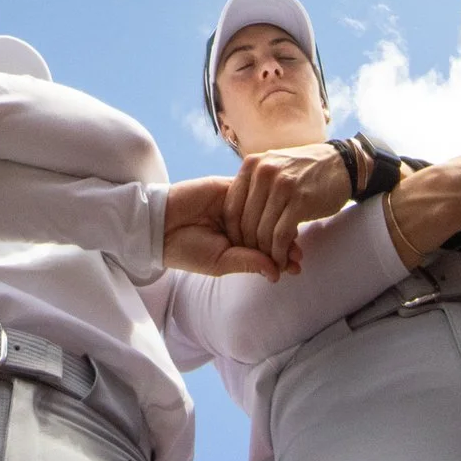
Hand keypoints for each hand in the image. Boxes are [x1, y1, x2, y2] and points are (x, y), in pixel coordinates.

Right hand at [163, 177, 288, 279]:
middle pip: (270, 229)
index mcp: (238, 245)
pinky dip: (264, 199)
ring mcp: (237, 205)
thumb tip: (277, 273)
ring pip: (265, 210)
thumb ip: (248, 263)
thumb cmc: (187, 249)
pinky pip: (252, 190)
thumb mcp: (220, 262)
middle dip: (286, 241)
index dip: (282, 257)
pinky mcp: (230, 187)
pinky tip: (279, 208)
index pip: (266, 249)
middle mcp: (241, 224)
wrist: (161, 224)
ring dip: (279, 222)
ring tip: (293, 237)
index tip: (297, 266)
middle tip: (299, 254)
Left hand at [221, 140, 351, 265]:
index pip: (230, 207)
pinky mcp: (300, 201)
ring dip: (265, 254)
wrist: (340, 164)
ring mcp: (282, 186)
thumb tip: (234, 219)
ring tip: (270, 265)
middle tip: (256, 262)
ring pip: (262, 232)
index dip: (233, 233)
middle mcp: (263, 173)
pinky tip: (282, 261)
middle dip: (249, 248)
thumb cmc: (304, 171)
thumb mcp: (273, 167)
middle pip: (244, 222)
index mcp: (251, 165)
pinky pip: (281, 236)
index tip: (240, 248)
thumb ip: (253, 187)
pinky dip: (279, 253)